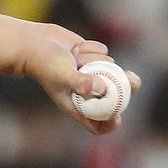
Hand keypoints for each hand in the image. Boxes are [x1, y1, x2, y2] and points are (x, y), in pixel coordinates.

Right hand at [20, 24, 141, 134]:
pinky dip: (93, 49)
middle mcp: (87, 92)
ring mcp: (92, 74)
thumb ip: (82, 83)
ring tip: (76, 57)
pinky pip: (104, 52)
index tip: (118, 117)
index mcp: (78, 105)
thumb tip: (102, 88)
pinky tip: (77, 48)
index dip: (109, 124)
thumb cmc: (45, 65)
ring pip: (110, 68)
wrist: (35, 43)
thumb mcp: (63, 76)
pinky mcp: (93, 57)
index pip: (97, 124)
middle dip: (126, 87)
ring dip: (97, 60)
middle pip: (115, 96)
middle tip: (132, 79)